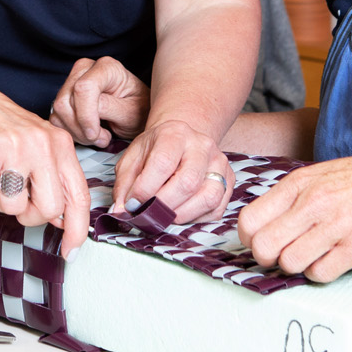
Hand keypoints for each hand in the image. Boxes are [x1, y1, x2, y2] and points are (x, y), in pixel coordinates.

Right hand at [0, 88, 90, 255]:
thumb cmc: (5, 129)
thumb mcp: (41, 147)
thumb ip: (55, 180)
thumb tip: (63, 220)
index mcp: (61, 145)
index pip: (79, 195)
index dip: (77, 229)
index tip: (71, 250)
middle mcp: (42, 144)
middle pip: (48, 209)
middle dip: (30, 215)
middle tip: (19, 197)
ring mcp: (14, 147)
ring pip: (14, 207)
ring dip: (1, 200)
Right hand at [50, 56, 150, 147]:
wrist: (136, 112)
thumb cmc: (137, 110)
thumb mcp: (131, 112)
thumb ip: (111, 108)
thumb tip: (90, 110)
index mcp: (107, 67)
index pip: (84, 88)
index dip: (86, 115)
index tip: (96, 134)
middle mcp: (86, 69)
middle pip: (66, 100)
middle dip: (81, 127)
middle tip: (102, 138)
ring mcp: (73, 81)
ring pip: (59, 110)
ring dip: (77, 132)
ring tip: (98, 136)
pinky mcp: (65, 96)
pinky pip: (56, 118)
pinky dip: (71, 131)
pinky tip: (88, 133)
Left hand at [112, 118, 233, 224]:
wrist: (180, 139)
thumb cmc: (155, 150)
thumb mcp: (133, 158)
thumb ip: (124, 184)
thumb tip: (122, 212)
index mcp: (175, 133)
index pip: (163, 163)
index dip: (145, 189)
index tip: (132, 204)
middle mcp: (202, 145)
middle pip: (188, 182)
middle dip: (163, 206)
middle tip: (148, 214)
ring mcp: (219, 162)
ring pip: (209, 197)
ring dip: (182, 214)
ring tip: (164, 214)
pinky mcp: (229, 180)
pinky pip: (216, 208)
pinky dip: (196, 218)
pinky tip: (181, 211)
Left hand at [237, 149, 351, 281]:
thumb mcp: (322, 174)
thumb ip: (291, 197)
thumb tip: (260, 226)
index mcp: (300, 183)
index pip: (250, 221)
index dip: (251, 238)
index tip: (264, 240)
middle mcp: (314, 203)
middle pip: (264, 247)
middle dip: (269, 257)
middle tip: (285, 253)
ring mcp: (335, 225)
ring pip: (289, 264)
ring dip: (298, 265)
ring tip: (314, 254)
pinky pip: (320, 274)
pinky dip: (322, 272)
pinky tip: (333, 258)